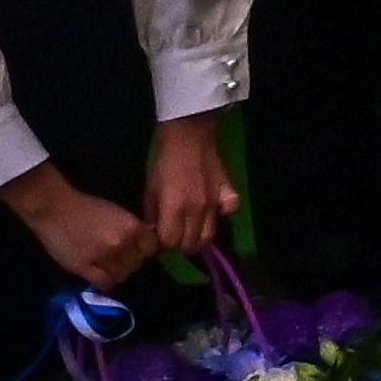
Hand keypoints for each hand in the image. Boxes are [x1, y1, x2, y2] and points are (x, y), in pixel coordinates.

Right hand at [0, 160, 159, 286]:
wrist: (55, 208)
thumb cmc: (87, 207)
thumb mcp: (118, 213)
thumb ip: (134, 229)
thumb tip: (148, 241)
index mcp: (132, 227)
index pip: (152, 249)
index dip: (145, 251)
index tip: (137, 250)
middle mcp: (121, 243)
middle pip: (137, 264)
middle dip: (130, 262)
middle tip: (119, 259)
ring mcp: (103, 257)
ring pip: (122, 276)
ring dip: (117, 273)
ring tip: (108, 267)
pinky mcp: (84, 267)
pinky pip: (104, 283)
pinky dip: (105, 282)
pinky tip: (100, 275)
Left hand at [142, 115, 243, 258]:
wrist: (187, 136)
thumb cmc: (163, 161)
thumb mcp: (149, 188)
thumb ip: (152, 214)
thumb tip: (154, 231)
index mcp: (174, 208)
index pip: (170, 242)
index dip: (163, 241)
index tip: (160, 232)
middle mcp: (196, 210)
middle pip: (191, 244)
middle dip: (180, 241)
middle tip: (175, 229)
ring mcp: (215, 202)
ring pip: (210, 235)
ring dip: (199, 234)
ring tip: (192, 224)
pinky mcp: (229, 191)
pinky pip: (230, 211)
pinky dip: (222, 213)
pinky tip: (214, 208)